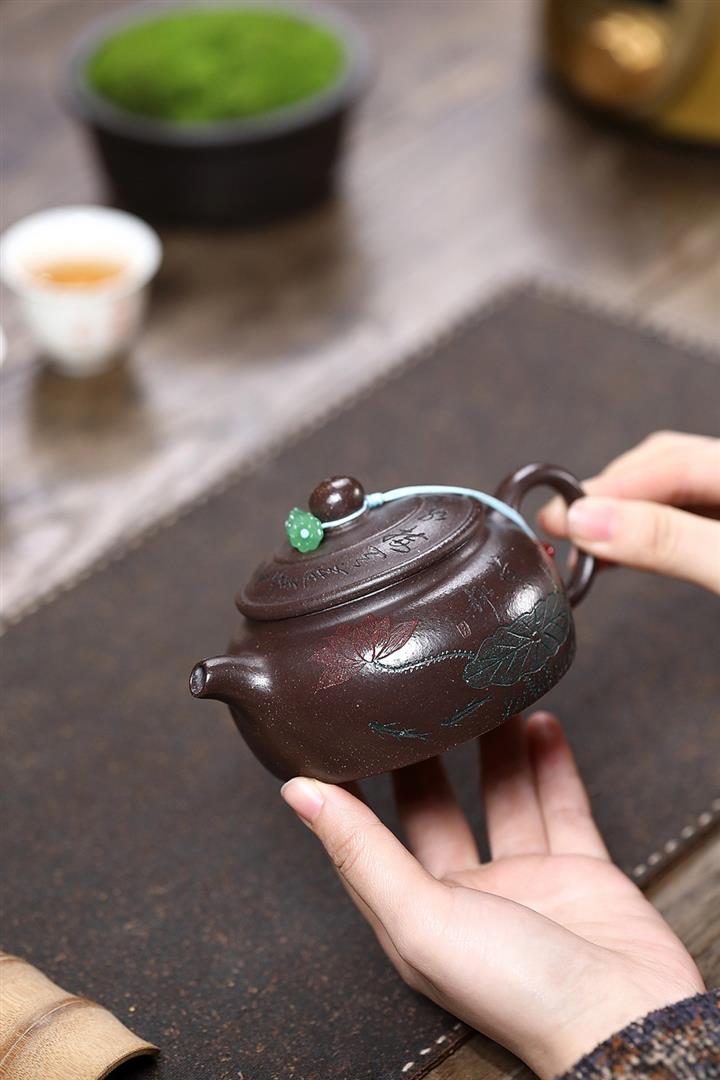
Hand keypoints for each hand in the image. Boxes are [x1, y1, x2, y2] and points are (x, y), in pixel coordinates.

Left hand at [281, 714, 703, 1078]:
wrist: (629, 1020)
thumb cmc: (517, 992)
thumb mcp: (420, 917)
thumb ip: (361, 851)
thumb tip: (298, 794)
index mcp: (416, 914)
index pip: (370, 837)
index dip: (353, 787)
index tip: (339, 732)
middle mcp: (467, 895)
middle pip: (436, 808)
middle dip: (425, 754)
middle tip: (416, 699)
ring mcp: (525, 879)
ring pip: (502, 795)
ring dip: (494, 746)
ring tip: (482, 694)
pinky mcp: (579, 869)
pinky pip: (561, 802)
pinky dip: (551, 762)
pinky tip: (540, 722)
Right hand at [539, 431, 719, 594]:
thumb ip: (665, 538)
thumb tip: (590, 521)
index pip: (669, 460)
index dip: (607, 489)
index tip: (560, 517)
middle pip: (667, 467)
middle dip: (610, 496)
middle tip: (563, 526)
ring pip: (674, 496)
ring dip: (624, 518)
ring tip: (584, 544)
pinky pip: (685, 523)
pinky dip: (647, 537)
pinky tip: (623, 553)